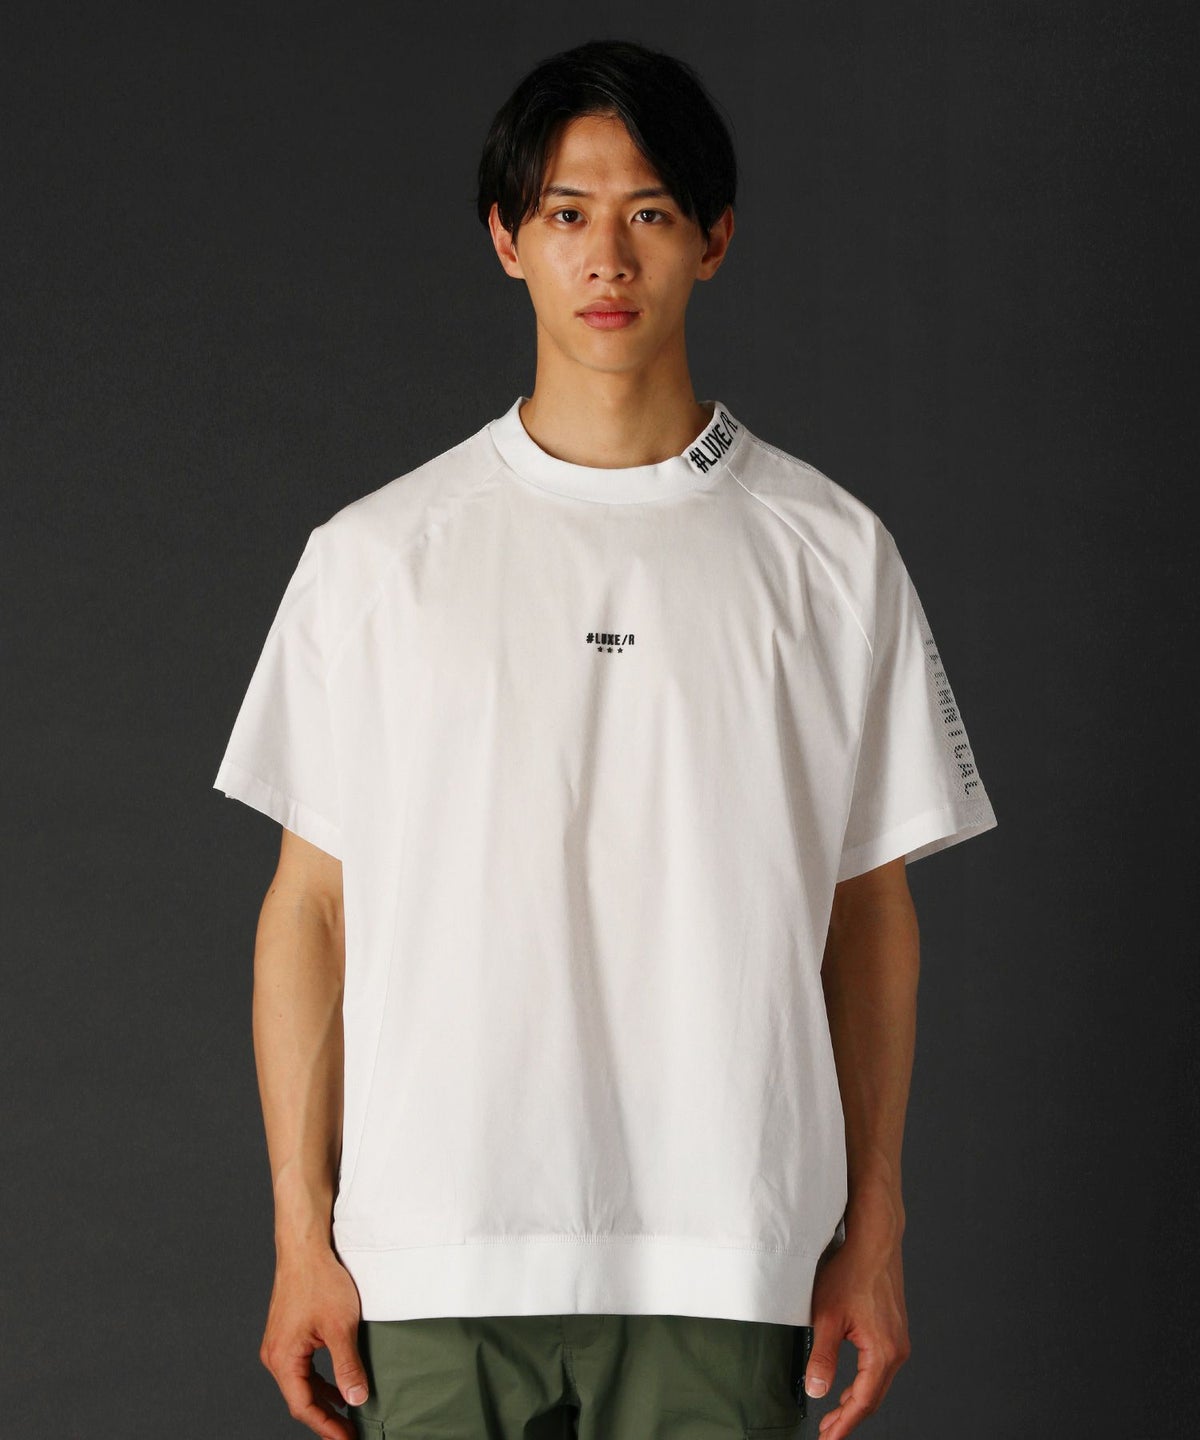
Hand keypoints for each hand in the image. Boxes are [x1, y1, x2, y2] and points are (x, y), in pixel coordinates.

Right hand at [259, 1245, 369, 1439]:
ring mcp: (280, 1344)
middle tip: (350, 1432)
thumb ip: (347, 1366)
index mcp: (283, 1358)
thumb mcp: (340, 1327)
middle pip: (300, 1398)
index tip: (347, 1439)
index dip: (326, 1427)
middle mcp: (275, 1355)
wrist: (305, 1247)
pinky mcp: (288, 1334)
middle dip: (325, 1417)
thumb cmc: (319, 1281)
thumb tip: (356, 1399)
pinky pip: (302, 1367)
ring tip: (346, 1415)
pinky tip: (337, 1385)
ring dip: (323, 1399)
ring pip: (301, 1383)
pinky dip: (319, 1380)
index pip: (303, 1406)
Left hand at [803, 1206, 910, 1438]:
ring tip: (834, 1415)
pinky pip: (880, 1367)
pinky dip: (864, 1383)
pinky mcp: (894, 1330)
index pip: (863, 1402)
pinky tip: (849, 1387)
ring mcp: (898, 1340)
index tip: (828, 1439)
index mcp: (883, 1352)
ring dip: (856, 1401)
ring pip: (877, 1384)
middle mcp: (897, 1350)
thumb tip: (817, 1391)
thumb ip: (823, 1357)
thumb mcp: (827, 1316)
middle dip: (849, 1418)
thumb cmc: (851, 1271)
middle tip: (827, 1432)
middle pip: (873, 1397)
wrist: (874, 1241)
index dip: (844, 1424)